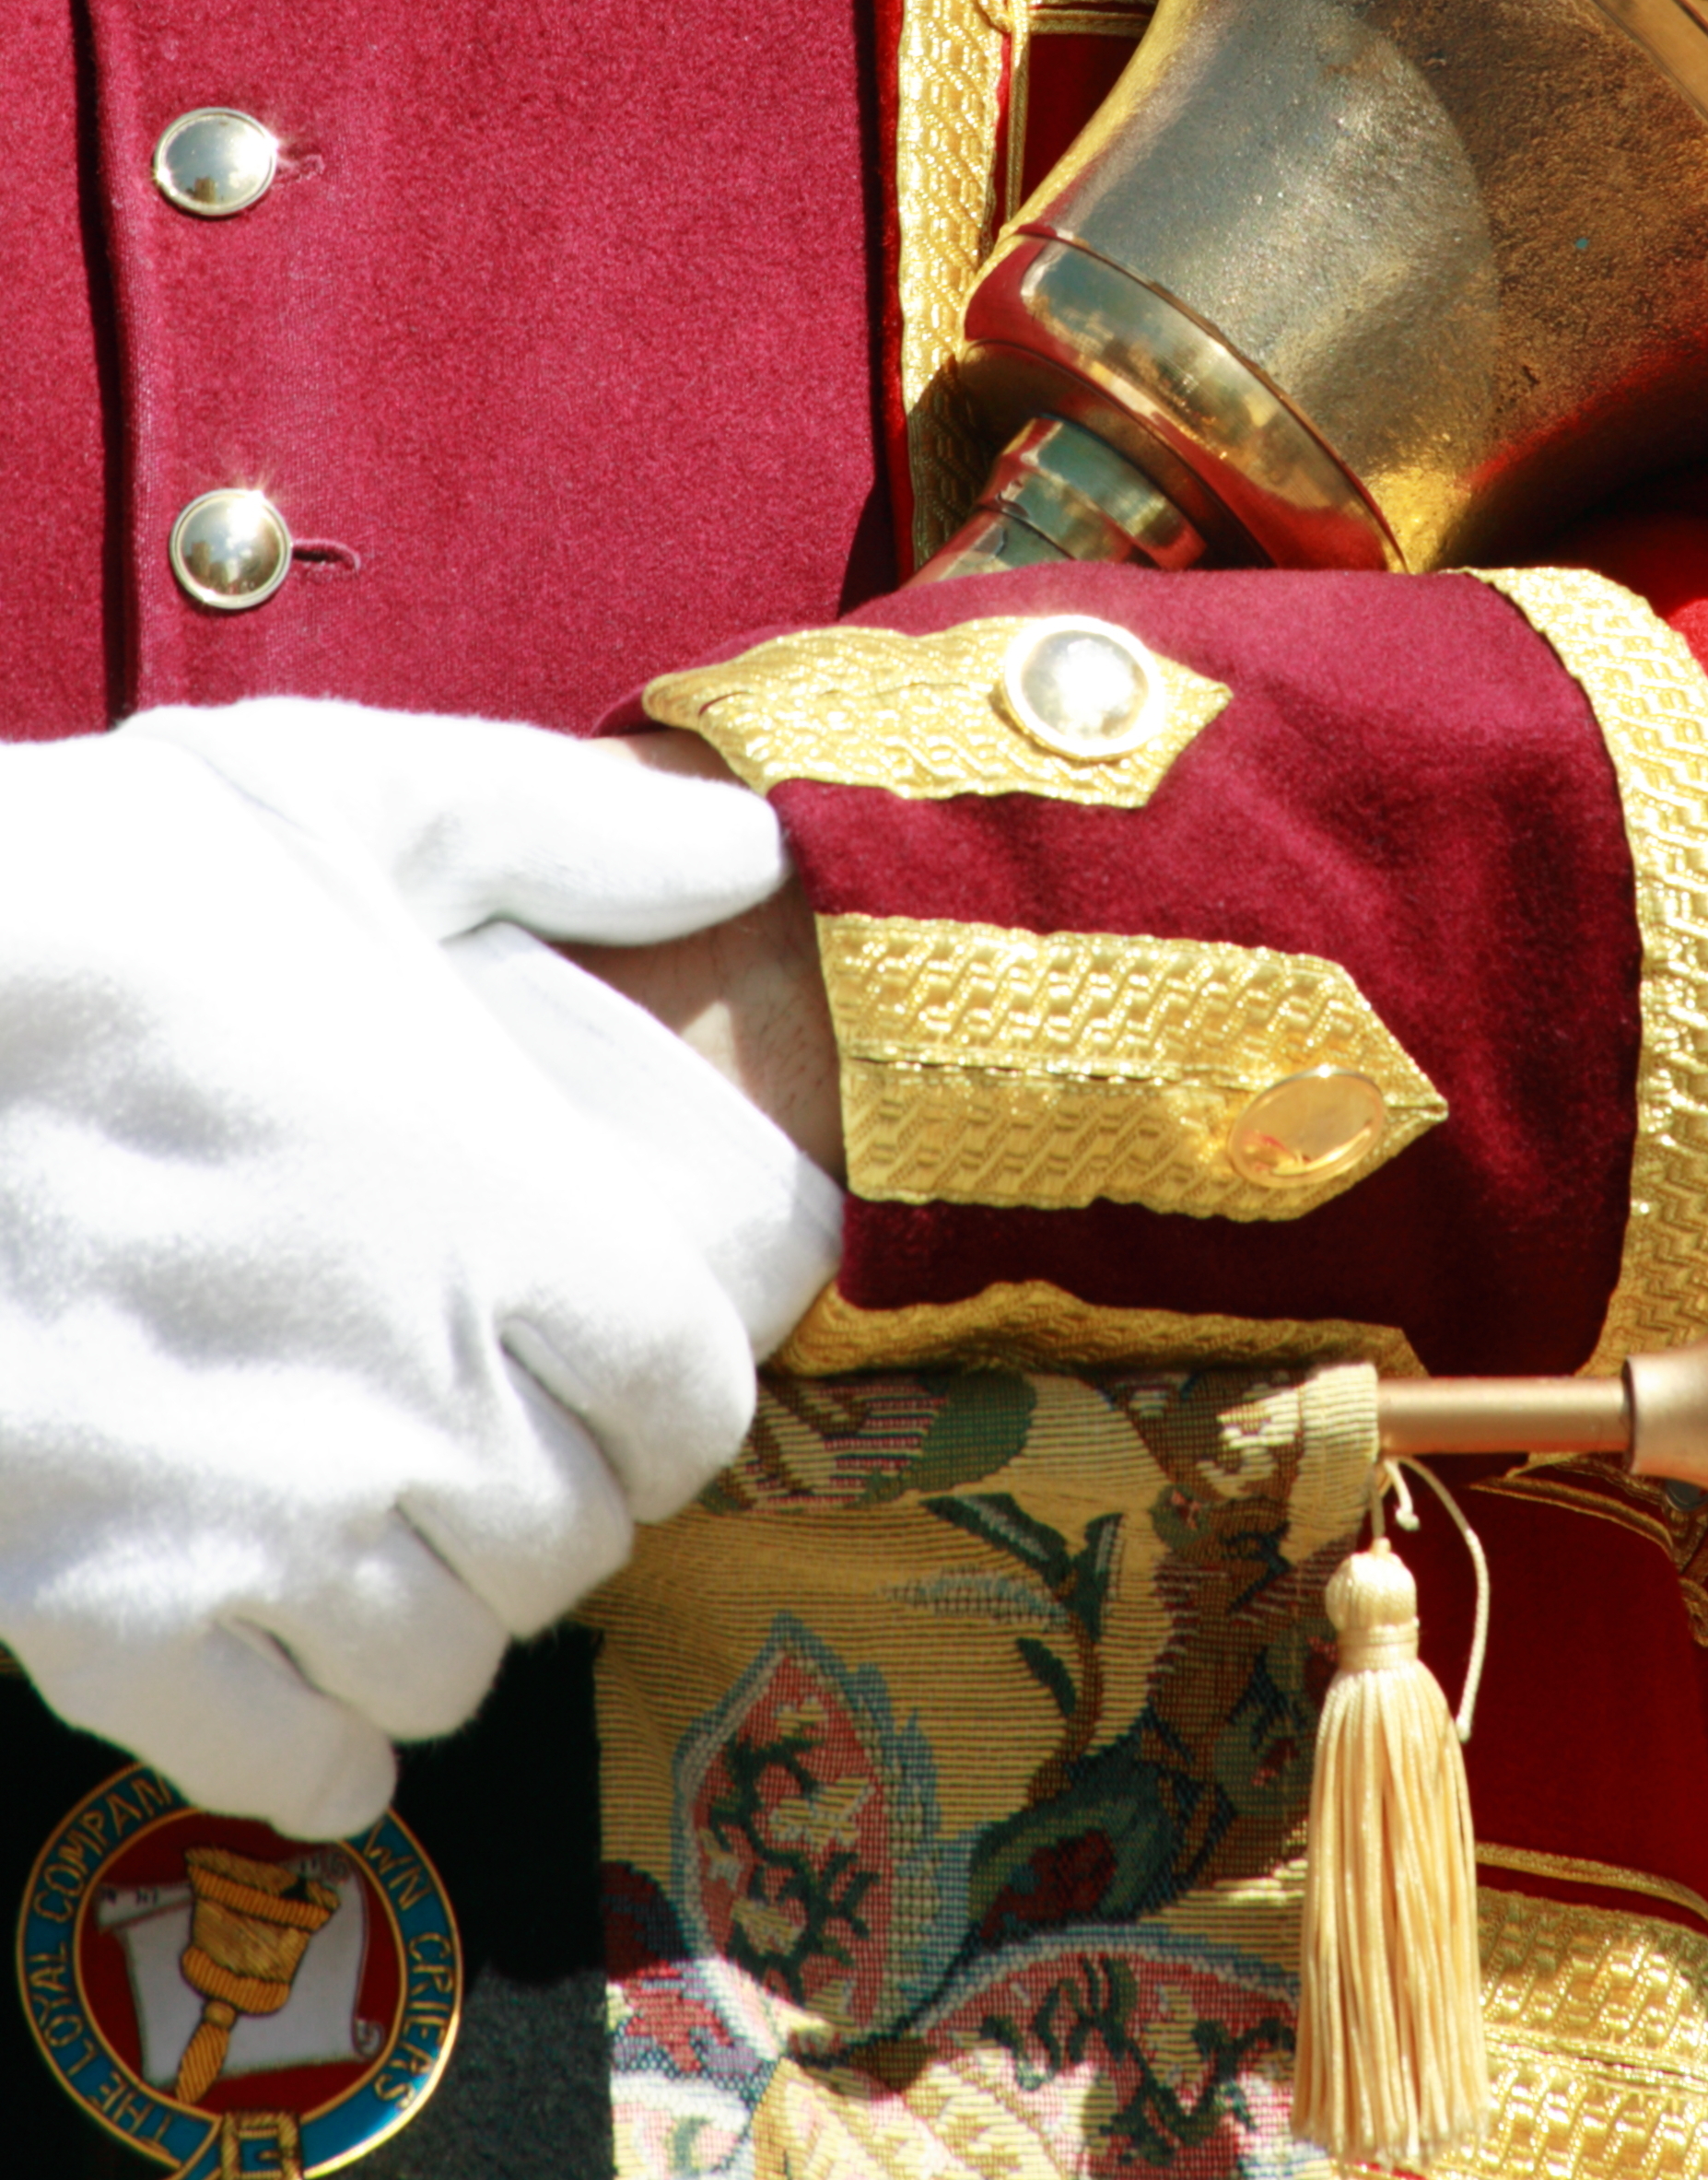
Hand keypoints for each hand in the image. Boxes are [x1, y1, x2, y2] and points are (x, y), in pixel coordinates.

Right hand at [0, 701, 801, 1836]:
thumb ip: (566, 829)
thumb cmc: (97, 904)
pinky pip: (293, 1764)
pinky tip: (279, 1658)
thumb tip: (752, 846)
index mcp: (508, 1208)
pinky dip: (310, 1741)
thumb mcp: (347, 801)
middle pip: (577, 1539)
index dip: (663, 1392)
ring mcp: (268, 1519)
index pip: (692, 1396)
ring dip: (430, 1612)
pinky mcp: (111, 1617)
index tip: (604, 1366)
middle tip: (466, 1434)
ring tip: (371, 1529)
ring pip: (449, 1663)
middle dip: (541, 1494)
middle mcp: (421, 1389)